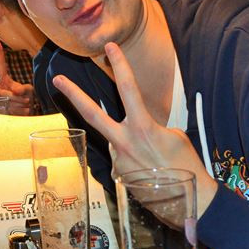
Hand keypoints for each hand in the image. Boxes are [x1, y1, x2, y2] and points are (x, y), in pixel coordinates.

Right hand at [0, 39, 35, 115]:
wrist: (26, 114)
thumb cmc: (26, 98)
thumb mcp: (28, 90)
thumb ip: (22, 89)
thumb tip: (14, 92)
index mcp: (4, 81)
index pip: (1, 66)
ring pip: (10, 98)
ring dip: (22, 101)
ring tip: (27, 103)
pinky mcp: (0, 110)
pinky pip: (14, 108)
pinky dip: (23, 110)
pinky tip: (24, 111)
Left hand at [51, 42, 217, 214]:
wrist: (190, 201)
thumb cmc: (186, 165)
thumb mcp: (173, 136)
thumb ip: (151, 127)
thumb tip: (138, 129)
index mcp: (142, 126)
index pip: (128, 89)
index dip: (120, 65)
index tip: (110, 47)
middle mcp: (124, 141)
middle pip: (92, 113)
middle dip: (73, 94)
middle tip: (58, 79)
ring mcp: (118, 159)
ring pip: (116, 140)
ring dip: (129, 143)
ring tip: (154, 159)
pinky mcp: (117, 174)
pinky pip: (123, 158)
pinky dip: (134, 159)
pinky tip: (150, 170)